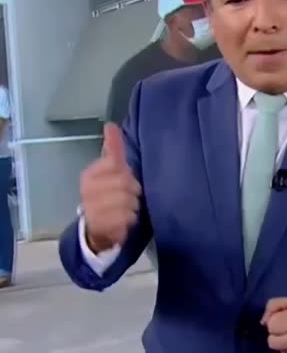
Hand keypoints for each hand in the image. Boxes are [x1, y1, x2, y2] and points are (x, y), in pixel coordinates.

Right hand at [80, 123, 141, 251]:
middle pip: (125, 182)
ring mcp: (92, 208)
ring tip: (124, 209)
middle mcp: (87, 190)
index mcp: (89, 174)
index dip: (127, 173)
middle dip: (132, 191)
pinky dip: (130, 219)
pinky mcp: (101, 225)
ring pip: (129, 201)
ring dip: (132, 206)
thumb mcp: (109, 170)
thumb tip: (110, 124)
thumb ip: (113, 148)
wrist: (96, 227)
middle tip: (127, 197)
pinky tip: (122, 220)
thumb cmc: (107, 194)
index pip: (116, 164)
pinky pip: (127, 218)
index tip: (122, 179)